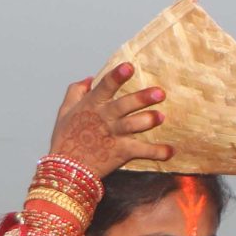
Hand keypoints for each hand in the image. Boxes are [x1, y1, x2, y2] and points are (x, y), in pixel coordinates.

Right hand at [49, 63, 172, 175]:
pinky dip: (156, 152)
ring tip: (162, 117)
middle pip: (124, 105)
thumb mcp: (65, 111)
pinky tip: (171, 151)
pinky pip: (141, 151)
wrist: (66, 169)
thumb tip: (89, 78)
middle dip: (141, 99)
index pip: (104, 87)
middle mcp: (104, 118)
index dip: (116, 77)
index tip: (129, 67)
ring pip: (132, 126)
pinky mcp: (121, 152)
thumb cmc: (65, 138)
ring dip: (148, 121)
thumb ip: (75, 91)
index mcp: (91, 105)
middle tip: (159, 93)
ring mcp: (113, 136)